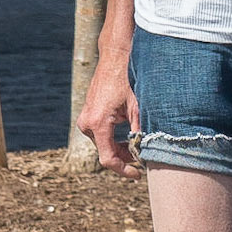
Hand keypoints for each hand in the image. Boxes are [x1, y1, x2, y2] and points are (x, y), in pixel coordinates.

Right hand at [76, 49, 140, 177]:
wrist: (114, 58)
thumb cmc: (127, 80)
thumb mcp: (137, 108)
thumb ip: (140, 132)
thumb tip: (146, 153)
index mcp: (98, 123)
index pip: (108, 159)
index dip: (124, 170)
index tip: (138, 174)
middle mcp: (87, 124)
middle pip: (106, 152)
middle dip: (124, 158)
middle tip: (143, 157)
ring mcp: (85, 119)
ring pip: (103, 144)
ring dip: (120, 148)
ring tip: (138, 144)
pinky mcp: (87, 116)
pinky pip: (100, 135)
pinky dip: (114, 139)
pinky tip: (128, 136)